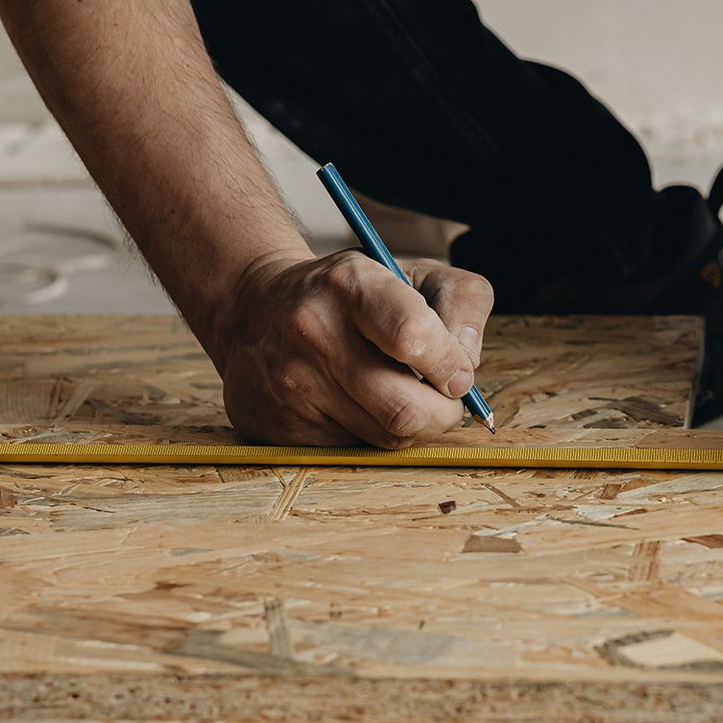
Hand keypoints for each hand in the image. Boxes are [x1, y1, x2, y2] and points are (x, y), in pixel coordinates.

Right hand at [213, 251, 492, 447]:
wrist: (255, 306)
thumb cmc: (353, 294)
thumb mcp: (414, 272)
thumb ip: (464, 303)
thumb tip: (466, 368)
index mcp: (351, 284)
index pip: (413, 337)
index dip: (450, 364)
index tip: (457, 371)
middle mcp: (313, 332)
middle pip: (406, 409)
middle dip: (443, 412)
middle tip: (443, 397)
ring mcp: (291, 384)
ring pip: (385, 437)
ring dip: (410, 424)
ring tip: (399, 393)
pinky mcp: (278, 424)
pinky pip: (353, 450)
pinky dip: (370, 433)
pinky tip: (358, 404)